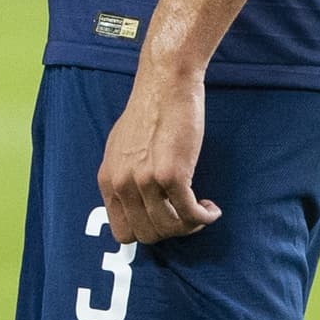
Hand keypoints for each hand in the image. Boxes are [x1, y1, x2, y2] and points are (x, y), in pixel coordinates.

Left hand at [98, 57, 221, 245]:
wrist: (165, 84)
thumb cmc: (149, 110)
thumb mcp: (121, 149)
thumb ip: (124, 177)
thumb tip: (136, 204)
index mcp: (108, 180)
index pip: (122, 231)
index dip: (148, 231)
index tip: (164, 220)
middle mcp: (122, 184)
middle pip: (148, 235)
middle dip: (171, 230)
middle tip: (186, 215)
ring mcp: (145, 181)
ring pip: (170, 228)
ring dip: (191, 225)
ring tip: (201, 209)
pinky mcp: (172, 175)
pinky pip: (190, 214)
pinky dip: (204, 217)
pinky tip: (211, 208)